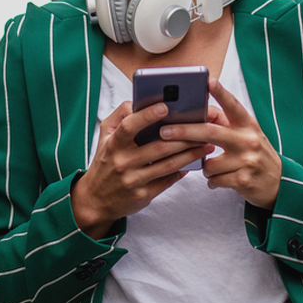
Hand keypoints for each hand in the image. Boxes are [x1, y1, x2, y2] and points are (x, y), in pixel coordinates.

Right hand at [71, 101, 210, 238]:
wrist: (96, 200)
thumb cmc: (105, 162)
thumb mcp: (104, 136)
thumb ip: (120, 115)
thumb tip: (137, 102)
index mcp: (113, 144)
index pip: (129, 127)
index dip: (147, 116)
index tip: (165, 106)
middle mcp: (123, 162)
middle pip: (158, 147)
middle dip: (183, 137)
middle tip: (203, 127)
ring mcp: (134, 180)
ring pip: (168, 165)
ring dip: (190, 154)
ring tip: (206, 145)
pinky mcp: (143, 195)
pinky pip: (168, 180)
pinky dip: (183, 170)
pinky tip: (194, 161)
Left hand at [159, 79, 282, 208]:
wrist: (279, 184)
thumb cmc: (256, 155)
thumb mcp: (247, 135)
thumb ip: (227, 124)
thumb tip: (201, 113)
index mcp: (248, 125)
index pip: (233, 106)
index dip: (221, 93)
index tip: (208, 81)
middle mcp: (248, 140)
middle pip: (210, 132)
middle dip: (184, 131)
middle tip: (165, 131)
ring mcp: (247, 161)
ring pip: (208, 162)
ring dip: (203, 166)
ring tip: (212, 167)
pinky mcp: (243, 180)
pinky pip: (214, 180)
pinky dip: (212, 181)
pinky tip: (219, 180)